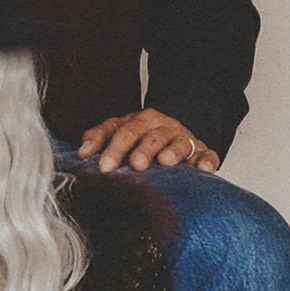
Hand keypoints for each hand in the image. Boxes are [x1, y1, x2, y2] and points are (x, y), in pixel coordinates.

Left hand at [77, 109, 217, 175]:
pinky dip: (207, 160)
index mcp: (140, 121)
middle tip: (135, 165)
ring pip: (179, 142)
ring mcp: (183, 139)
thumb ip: (99, 137)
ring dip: (173, 151)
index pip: (124, 131)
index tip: (102, 166)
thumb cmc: (141, 135)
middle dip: (143, 150)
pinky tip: (204, 169)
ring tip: (166, 161)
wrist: (172, 128)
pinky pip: (207, 154)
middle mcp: (162, 127)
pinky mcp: (201, 151)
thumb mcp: (119, 131)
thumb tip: (81, 152)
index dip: (113, 147)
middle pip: (152, 136)